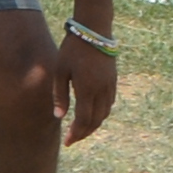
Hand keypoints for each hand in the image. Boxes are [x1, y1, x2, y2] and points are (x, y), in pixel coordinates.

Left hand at [55, 32, 120, 146]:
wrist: (94, 30)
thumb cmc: (72, 49)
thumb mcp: (60, 71)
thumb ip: (60, 95)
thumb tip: (59, 117)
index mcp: (87, 89)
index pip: (83, 119)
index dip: (76, 133)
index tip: (67, 142)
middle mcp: (102, 90)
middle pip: (96, 120)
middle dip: (84, 132)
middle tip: (72, 139)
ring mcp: (110, 86)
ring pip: (105, 113)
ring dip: (94, 124)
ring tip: (81, 130)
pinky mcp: (113, 81)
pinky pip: (109, 103)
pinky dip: (101, 113)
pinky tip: (92, 114)